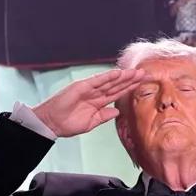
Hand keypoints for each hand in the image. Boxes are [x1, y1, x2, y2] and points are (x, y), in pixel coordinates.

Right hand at [30, 67, 144, 137]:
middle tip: (143, 73)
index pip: (116, 93)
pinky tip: (118, 73)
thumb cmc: (68, 124)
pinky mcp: (81, 86)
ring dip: (122, 76)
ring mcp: (88, 89)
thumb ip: (104, 116)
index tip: (141, 83)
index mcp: (98, 102)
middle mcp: (94, 93)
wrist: (52, 124)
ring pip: (109, 81)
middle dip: (129, 80)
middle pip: (115, 85)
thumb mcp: (91, 123)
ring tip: (134, 72)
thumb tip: (117, 111)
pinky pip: (97, 81)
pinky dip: (107, 77)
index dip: (128, 88)